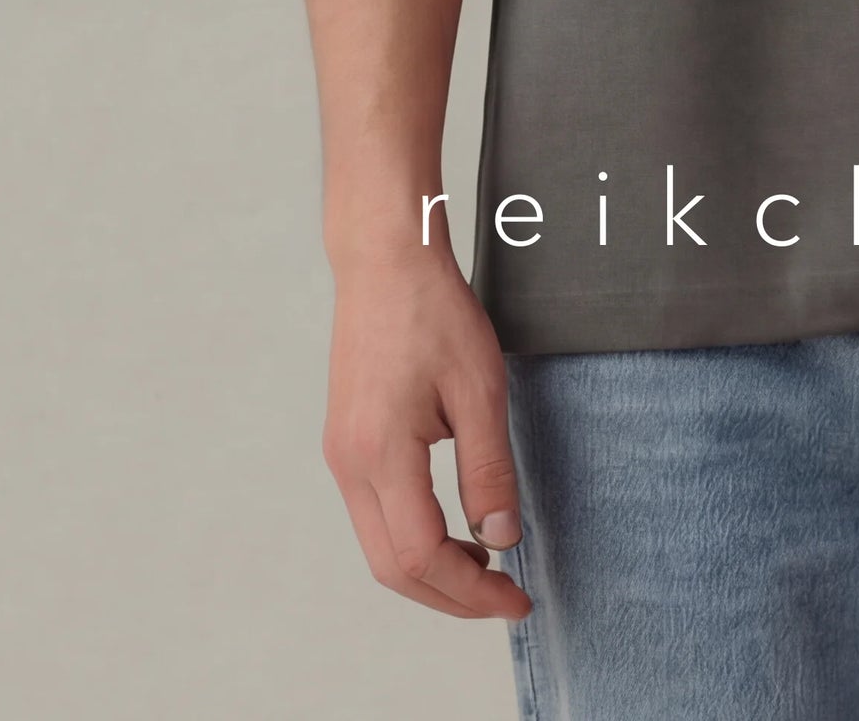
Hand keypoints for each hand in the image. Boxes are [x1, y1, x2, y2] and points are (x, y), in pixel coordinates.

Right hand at [321, 244, 531, 621]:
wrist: (386, 260)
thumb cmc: (434, 311)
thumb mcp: (479, 388)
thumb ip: (489, 468)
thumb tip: (502, 537)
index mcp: (380, 453)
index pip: (421, 556)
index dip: (471, 591)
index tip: (517, 599)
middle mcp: (350, 465)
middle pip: (394, 569)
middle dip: (452, 596)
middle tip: (506, 598)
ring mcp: (341, 457)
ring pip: (381, 548)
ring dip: (432, 571)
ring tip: (488, 567)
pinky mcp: (346, 445)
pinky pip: (376, 517)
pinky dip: (415, 540)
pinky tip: (455, 529)